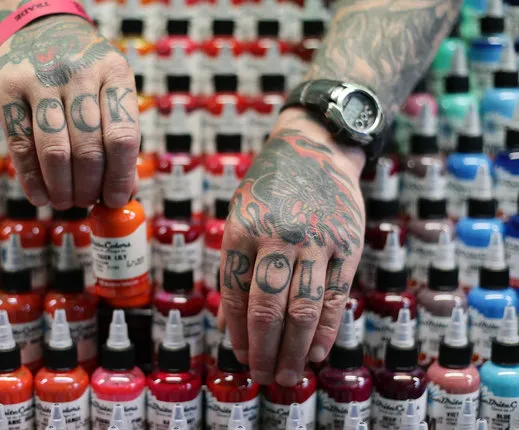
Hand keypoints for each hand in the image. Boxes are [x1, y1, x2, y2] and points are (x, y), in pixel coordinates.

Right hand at [0, 15, 139, 208]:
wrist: (41, 26)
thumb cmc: (85, 72)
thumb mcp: (110, 89)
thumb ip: (118, 136)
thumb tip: (125, 192)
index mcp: (114, 73)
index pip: (122, 137)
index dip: (120, 177)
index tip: (115, 200)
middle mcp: (79, 72)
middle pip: (88, 149)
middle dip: (88, 188)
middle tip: (86, 202)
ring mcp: (41, 78)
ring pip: (55, 151)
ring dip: (62, 188)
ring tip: (66, 201)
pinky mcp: (8, 87)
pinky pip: (21, 145)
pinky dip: (32, 179)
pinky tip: (41, 196)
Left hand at [219, 108, 365, 385]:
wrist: (314, 148)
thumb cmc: (270, 190)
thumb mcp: (240, 216)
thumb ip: (235, 266)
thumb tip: (229, 324)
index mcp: (242, 230)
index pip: (235, 295)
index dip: (237, 333)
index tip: (241, 357)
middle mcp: (277, 237)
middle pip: (268, 309)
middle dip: (264, 351)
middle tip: (263, 377)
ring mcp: (315, 241)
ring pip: (303, 309)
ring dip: (295, 350)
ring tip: (289, 376)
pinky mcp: (347, 244)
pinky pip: (335, 296)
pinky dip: (325, 330)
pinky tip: (317, 352)